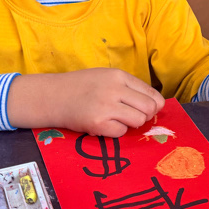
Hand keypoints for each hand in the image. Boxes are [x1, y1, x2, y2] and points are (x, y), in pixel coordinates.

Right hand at [7, 68, 164, 136]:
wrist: (52, 96)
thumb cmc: (81, 87)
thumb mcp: (106, 78)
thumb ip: (129, 88)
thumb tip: (156, 106)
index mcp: (119, 76)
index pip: (152, 93)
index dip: (153, 105)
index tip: (145, 110)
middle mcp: (115, 88)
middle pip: (150, 108)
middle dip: (144, 116)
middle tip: (130, 116)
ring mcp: (106, 106)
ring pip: (139, 121)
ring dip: (130, 124)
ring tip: (115, 119)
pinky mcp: (98, 123)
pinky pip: (121, 133)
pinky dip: (115, 132)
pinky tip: (103, 125)